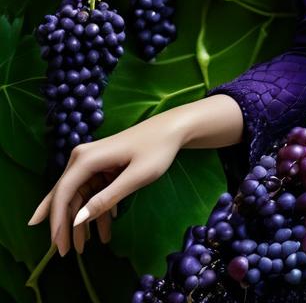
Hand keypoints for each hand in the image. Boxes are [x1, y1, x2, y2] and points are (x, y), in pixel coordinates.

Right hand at [27, 117, 183, 256]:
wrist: (172, 129)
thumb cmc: (157, 149)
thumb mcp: (136, 176)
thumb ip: (107, 198)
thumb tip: (77, 220)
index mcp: (87, 158)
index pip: (62, 194)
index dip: (57, 222)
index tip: (59, 246)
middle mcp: (83, 158)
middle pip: (66, 197)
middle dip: (65, 226)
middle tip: (67, 253)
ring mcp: (91, 162)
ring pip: (79, 197)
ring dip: (82, 222)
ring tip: (84, 248)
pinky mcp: (101, 167)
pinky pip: (92, 192)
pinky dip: (96, 210)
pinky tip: (105, 230)